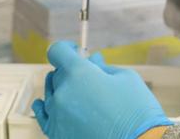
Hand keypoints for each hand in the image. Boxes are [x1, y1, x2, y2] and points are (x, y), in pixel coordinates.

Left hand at [31, 41, 172, 138]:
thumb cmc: (137, 110)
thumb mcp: (125, 78)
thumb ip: (103, 66)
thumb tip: (92, 59)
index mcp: (79, 73)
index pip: (58, 51)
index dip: (68, 48)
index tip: (77, 52)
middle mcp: (62, 92)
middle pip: (57, 73)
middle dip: (70, 70)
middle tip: (87, 75)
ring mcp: (57, 115)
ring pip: (51, 94)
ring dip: (62, 88)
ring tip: (77, 92)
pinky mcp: (56, 133)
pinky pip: (43, 115)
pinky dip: (43, 107)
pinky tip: (44, 103)